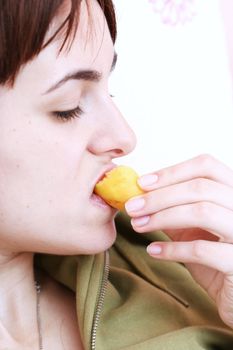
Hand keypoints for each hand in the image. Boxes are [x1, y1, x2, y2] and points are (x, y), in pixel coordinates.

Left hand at [125, 154, 232, 328]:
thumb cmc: (215, 259)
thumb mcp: (193, 230)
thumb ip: (174, 210)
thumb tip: (141, 194)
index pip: (206, 166)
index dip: (172, 171)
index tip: (142, 182)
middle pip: (201, 187)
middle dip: (160, 196)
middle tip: (132, 207)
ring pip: (203, 211)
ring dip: (163, 217)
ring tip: (139, 225)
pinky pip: (202, 249)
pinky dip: (172, 249)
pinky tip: (153, 250)